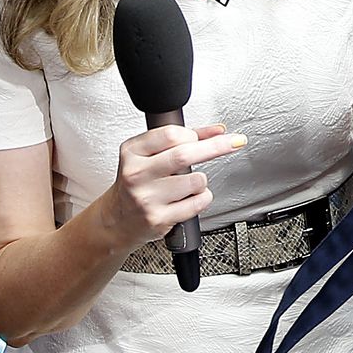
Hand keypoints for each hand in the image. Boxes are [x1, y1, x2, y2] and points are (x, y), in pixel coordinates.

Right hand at [100, 123, 245, 249]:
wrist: (117, 221)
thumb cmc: (138, 184)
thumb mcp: (149, 155)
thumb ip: (182, 139)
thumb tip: (217, 131)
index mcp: (132, 152)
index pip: (171, 135)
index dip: (195, 135)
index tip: (211, 136)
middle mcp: (137, 174)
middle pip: (184, 154)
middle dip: (216, 146)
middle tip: (235, 142)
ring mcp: (146, 198)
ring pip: (196, 180)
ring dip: (201, 180)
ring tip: (187, 184)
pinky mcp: (159, 218)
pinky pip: (198, 202)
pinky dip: (202, 198)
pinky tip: (188, 199)